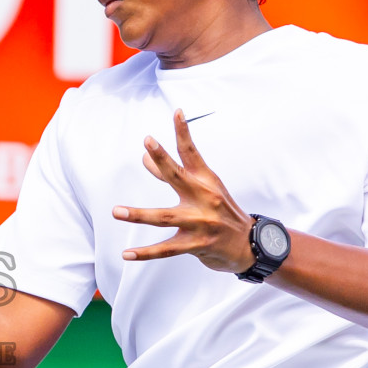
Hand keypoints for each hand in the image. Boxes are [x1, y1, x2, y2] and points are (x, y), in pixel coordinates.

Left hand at [113, 109, 255, 273]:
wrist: (250, 244)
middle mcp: (204, 198)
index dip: (184, 132)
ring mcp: (200, 222)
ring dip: (139, 214)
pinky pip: (166, 250)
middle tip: (148, 143)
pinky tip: (127, 254)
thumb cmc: (220, 212)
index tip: (177, 112)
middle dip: (163, 159)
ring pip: (164, 217)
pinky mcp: (197, 245)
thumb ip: (172, 174)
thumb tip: (145, 157)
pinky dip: (146, 253)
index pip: (192, 152)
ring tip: (116, 211)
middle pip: (178, 176)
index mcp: (206, 181)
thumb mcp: (203, 189)